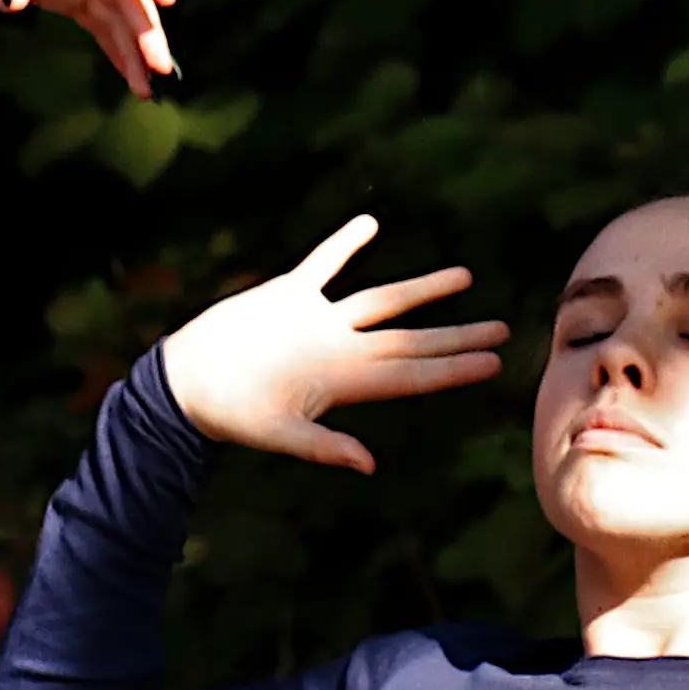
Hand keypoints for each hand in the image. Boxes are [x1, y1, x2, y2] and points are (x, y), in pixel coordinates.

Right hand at [154, 217, 501, 472]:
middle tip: (504, 329)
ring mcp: (317, 321)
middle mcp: (341, 350)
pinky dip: (344, 244)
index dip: (453, 368)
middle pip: (413, 339)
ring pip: (382, 299)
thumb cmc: (227, 415)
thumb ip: (323, 447)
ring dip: (423, 289)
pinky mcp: (286, 296)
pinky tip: (369, 224)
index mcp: (344, 381)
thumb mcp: (278, 433)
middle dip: (457, 336)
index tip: (494, 363)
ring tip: (464, 276)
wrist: (184, 385)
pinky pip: (323, 264)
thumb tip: (368, 465)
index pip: (412, 373)